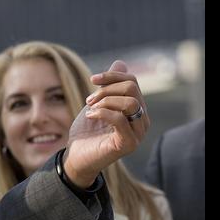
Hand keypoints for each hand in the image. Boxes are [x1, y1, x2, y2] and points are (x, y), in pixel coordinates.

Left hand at [62, 60, 148, 185]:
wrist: (77, 156)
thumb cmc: (88, 131)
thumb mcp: (97, 103)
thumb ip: (110, 85)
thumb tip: (120, 63)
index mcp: (137, 109)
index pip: (132, 81)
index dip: (111, 76)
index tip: (92, 79)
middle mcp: (142, 120)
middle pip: (132, 88)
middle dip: (107, 89)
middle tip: (89, 100)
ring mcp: (138, 133)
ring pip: (129, 102)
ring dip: (105, 101)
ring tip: (90, 109)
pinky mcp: (128, 144)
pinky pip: (119, 119)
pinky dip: (102, 113)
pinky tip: (89, 116)